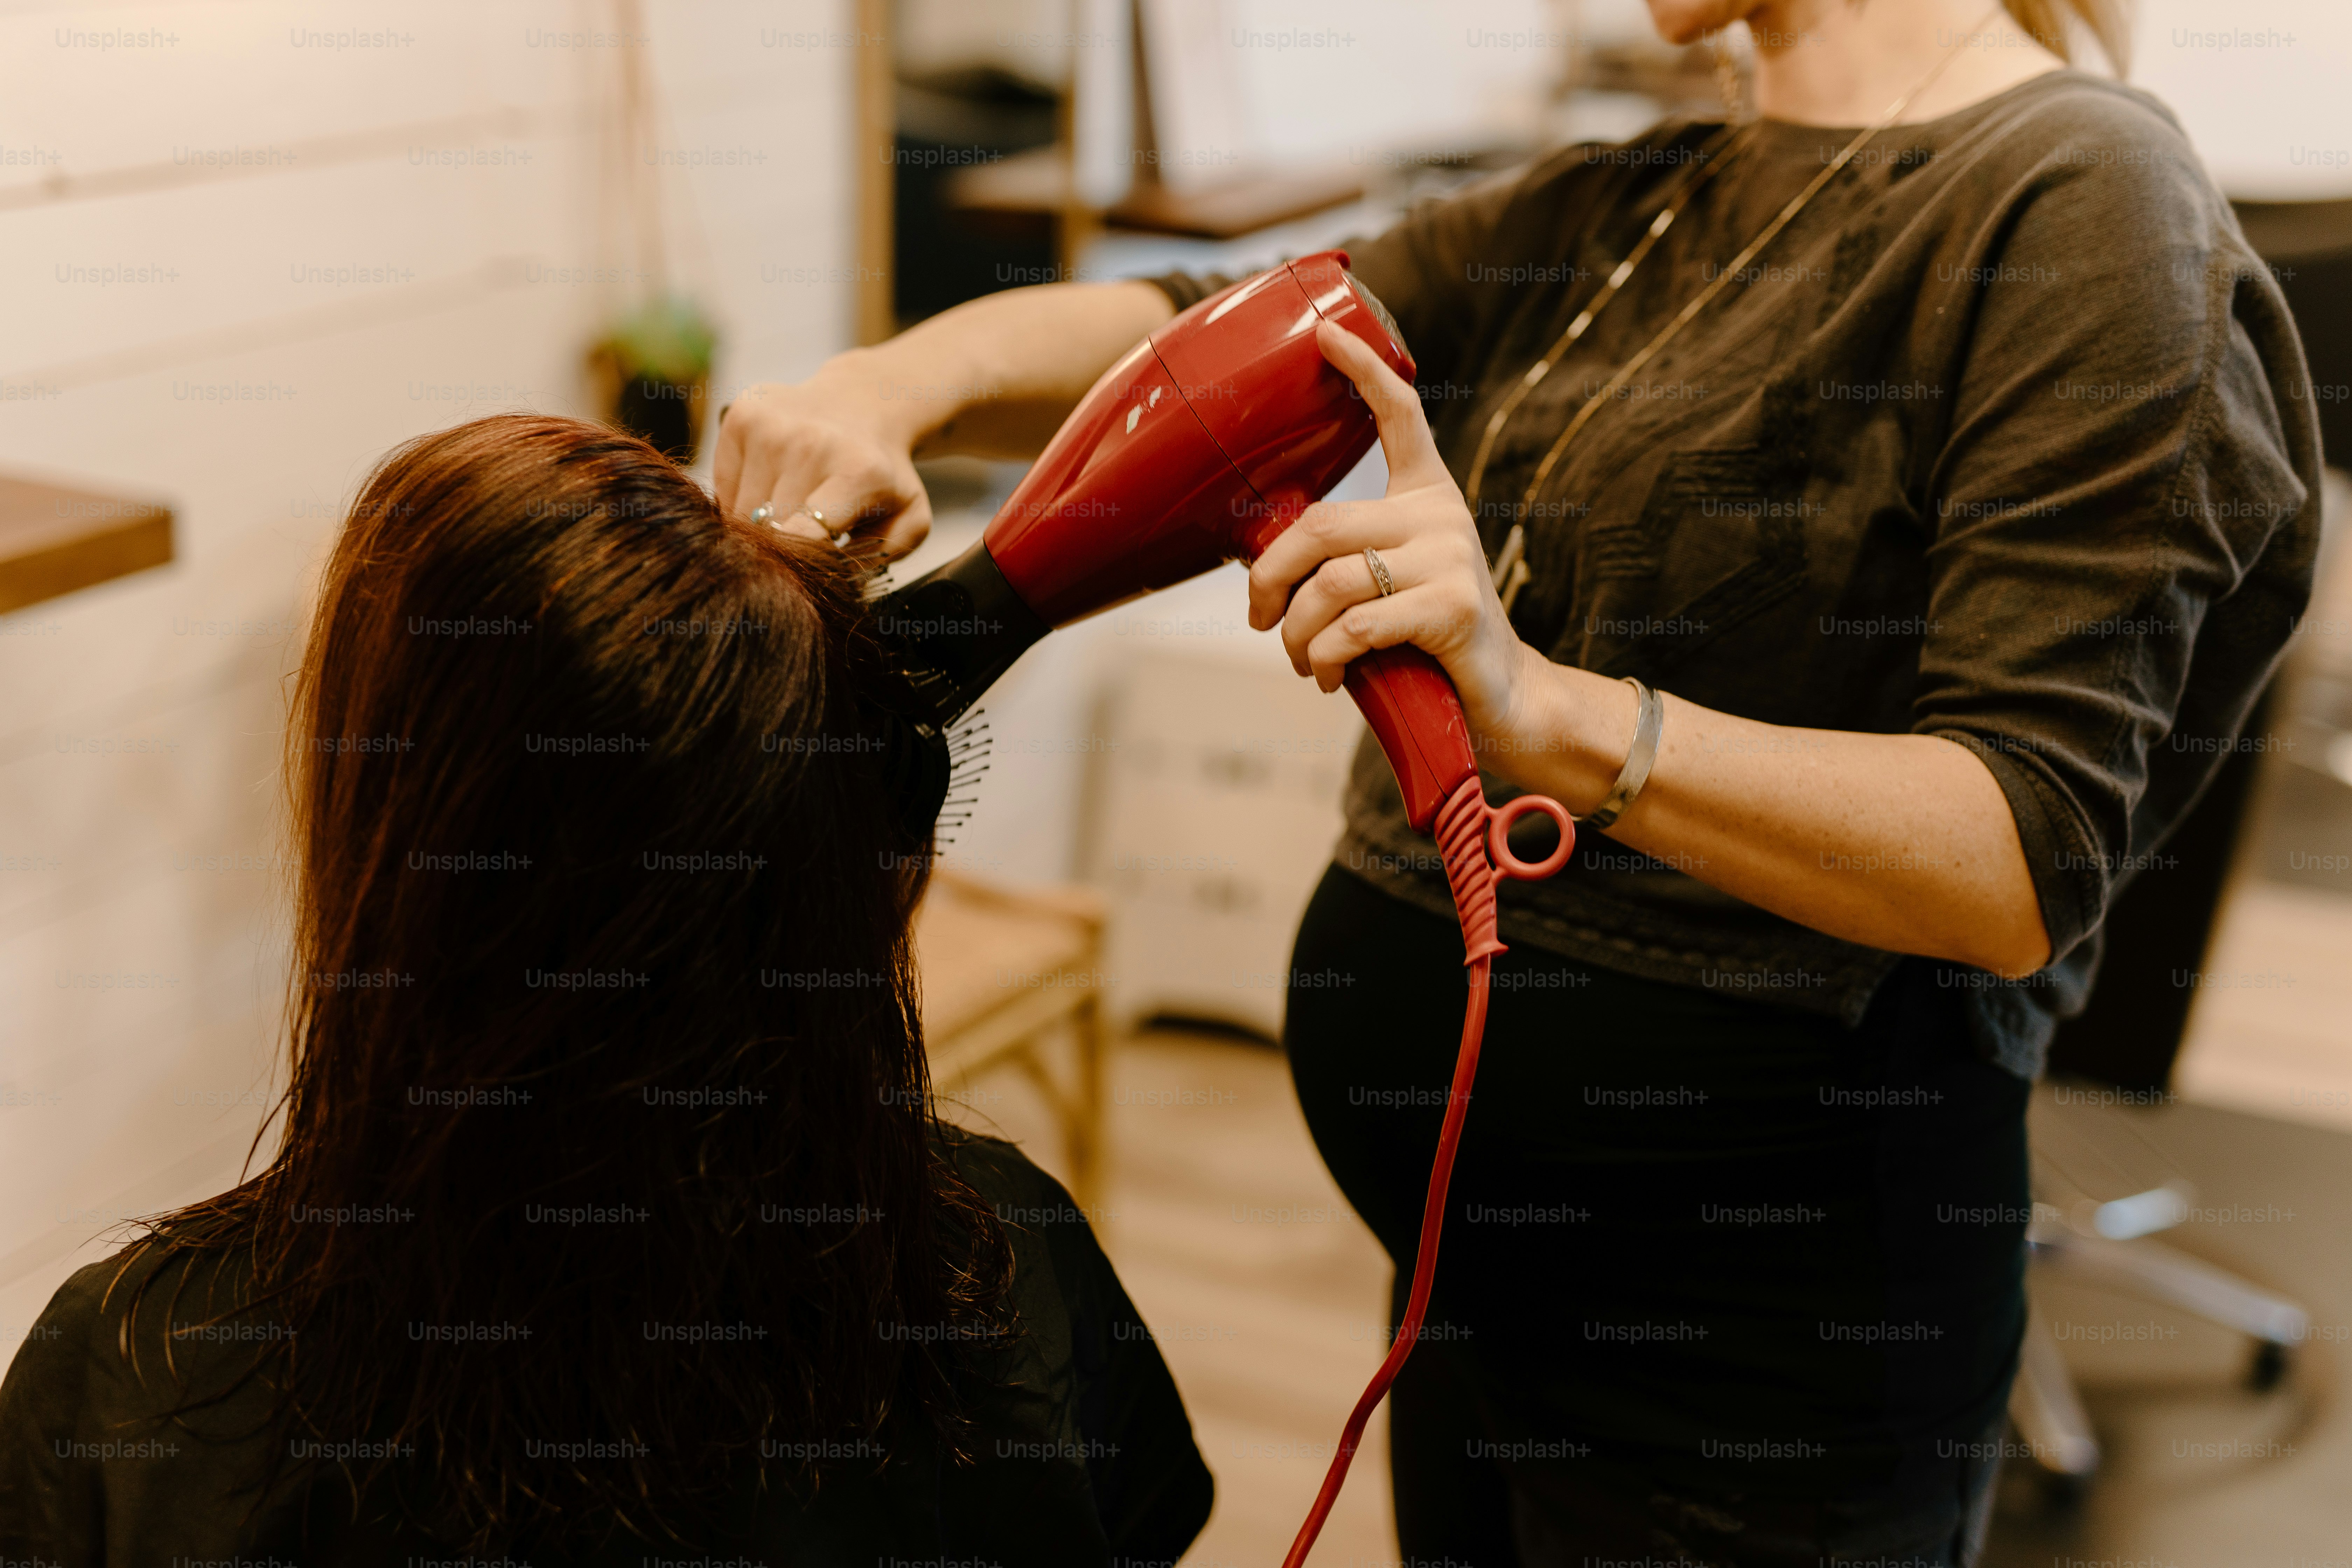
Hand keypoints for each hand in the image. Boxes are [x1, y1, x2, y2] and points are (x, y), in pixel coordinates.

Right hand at [713, 361, 932, 562]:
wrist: (867, 403)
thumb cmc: (885, 474)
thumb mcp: (908, 519)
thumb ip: (879, 558)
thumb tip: (828, 577)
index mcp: (857, 473)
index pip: (803, 538)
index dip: (795, 567)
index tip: (800, 575)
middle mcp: (809, 444)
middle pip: (767, 531)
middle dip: (780, 549)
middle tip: (801, 543)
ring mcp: (769, 427)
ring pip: (738, 512)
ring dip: (757, 525)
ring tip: (791, 508)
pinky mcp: (740, 416)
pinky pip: (722, 486)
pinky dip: (740, 497)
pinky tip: (772, 483)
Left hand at [1245, 320, 1539, 742]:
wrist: (1501, 696)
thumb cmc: (1428, 639)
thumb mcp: (1388, 582)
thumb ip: (1347, 556)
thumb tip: (1263, 569)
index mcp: (1427, 496)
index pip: (1400, 415)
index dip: (1362, 371)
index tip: (1325, 334)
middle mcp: (1442, 515)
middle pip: (1322, 525)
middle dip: (1270, 578)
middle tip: (1260, 618)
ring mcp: (1450, 558)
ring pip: (1331, 582)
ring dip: (1297, 631)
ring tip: (1301, 659)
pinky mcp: (1453, 607)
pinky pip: (1357, 626)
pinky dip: (1327, 657)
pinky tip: (1330, 676)